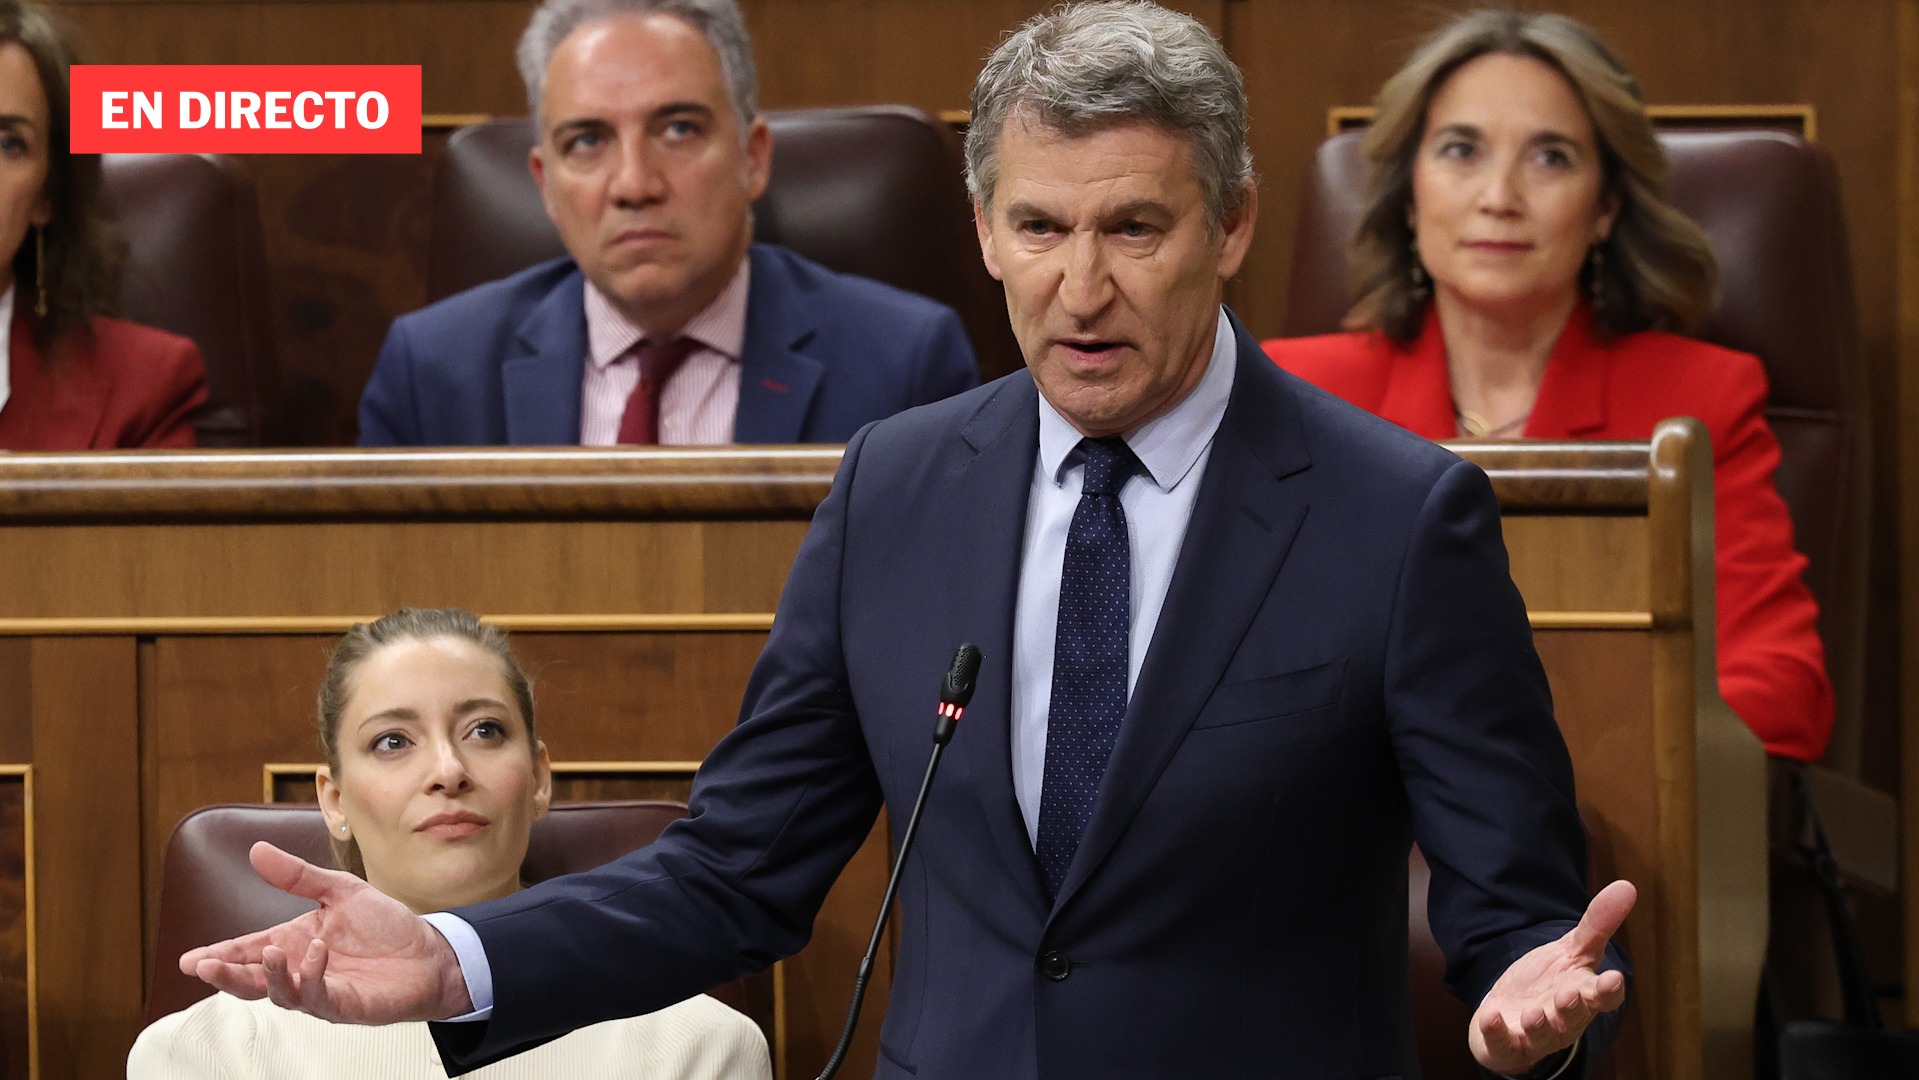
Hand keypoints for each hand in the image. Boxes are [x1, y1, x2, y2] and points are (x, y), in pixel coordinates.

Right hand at [177, 842, 473, 1023]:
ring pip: (280, 993)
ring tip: (270, 951)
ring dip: (270, 974)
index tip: (187, 959)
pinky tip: (316, 952)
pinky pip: (318, 995)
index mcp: (295, 942)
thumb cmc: (387, 926)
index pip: (248, 950)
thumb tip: (256, 851)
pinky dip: (312, 974)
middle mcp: (301, 970)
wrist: (431, 951)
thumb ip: (298, 876)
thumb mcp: (340, 891)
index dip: (218, 955)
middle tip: (202, 966)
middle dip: (226, 974)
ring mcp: (320, 991)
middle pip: (252, 979)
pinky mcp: (344, 1005)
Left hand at [1469, 879, 1635, 1075]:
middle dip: (1571, 1008)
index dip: (1609, 990)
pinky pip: (1503, 1043)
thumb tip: (1627, 886)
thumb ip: (1597, 925)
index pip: (1603, 997)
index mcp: (1583, 994)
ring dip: (1539, 1025)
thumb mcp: (1571, 951)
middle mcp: (1564, 1019)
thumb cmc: (1550, 984)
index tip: (1614, 979)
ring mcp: (1535, 1034)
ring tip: (1534, 1014)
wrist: (1513, 1015)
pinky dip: (1496, 1032)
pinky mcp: (1507, 1043)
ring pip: (1542, 1034)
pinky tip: (1490, 1017)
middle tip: (1568, 996)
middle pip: (1572, 1017)